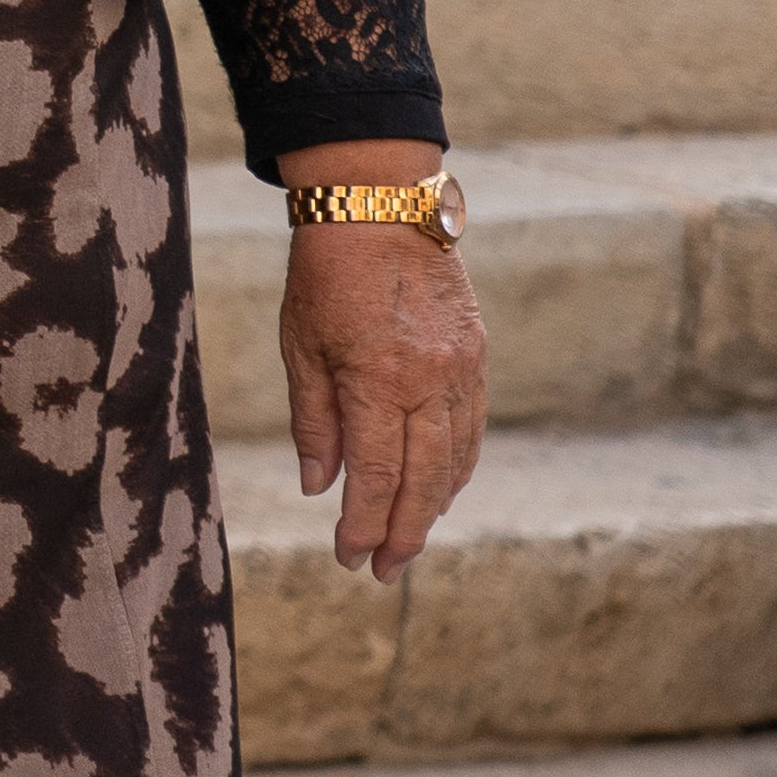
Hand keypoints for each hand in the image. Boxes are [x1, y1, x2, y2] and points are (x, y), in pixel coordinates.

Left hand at [273, 196, 486, 582]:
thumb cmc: (324, 274)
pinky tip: (441, 488)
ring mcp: (460, 368)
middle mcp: (428, 380)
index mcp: (377, 380)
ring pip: (456, 458)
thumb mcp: (301, 346)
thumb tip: (319, 488)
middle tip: (384, 572)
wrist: (378, 204)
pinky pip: (472, 425)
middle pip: (423, 481)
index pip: (375, 477)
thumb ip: (314, 421)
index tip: (348, 557)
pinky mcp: (476, 353)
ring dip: (433, 506)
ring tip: (409, 538)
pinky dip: (458, 465)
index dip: (363, 525)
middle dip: (403, 534)